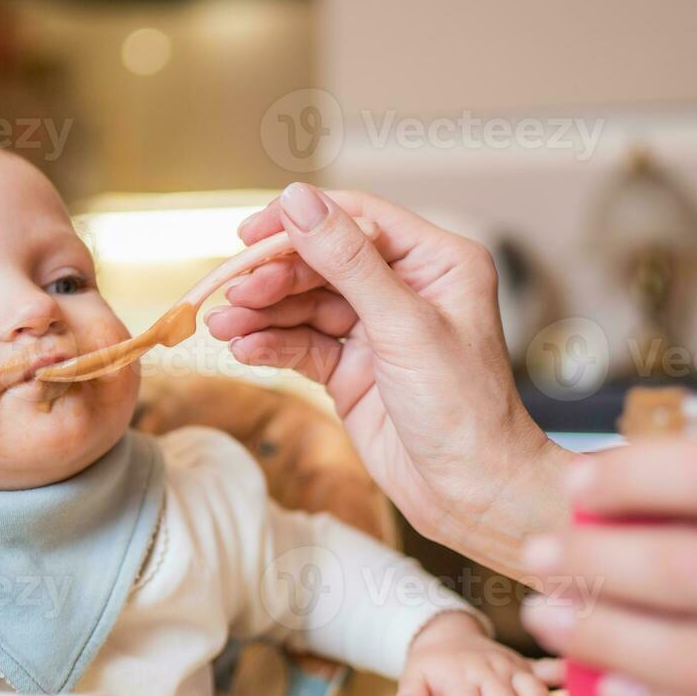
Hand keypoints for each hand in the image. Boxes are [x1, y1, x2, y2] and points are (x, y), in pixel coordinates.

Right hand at [206, 184, 567, 572]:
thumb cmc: (465, 410)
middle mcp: (407, 289)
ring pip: (305, 304)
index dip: (301, 222)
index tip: (251, 235)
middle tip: (233, 293)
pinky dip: (272, 345)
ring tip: (224, 327)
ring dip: (262, 314)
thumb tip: (299, 202)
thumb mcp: (404, 326)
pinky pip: (303, 345)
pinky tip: (244, 350)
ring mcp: (376, 330)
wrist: (472, 493)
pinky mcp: (353, 370)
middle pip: (323, 261)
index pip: (358, 220)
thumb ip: (348, 262)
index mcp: (438, 262)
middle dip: (274, 277)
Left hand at [395, 612, 555, 695]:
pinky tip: (579, 690)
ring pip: (534, 695)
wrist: (449, 633)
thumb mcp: (412, 678)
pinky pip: (551, 670)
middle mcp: (491, 670)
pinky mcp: (528, 668)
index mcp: (460, 677)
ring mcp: (513, 668)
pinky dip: (566, 679)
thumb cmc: (432, 665)